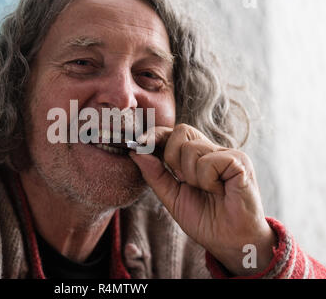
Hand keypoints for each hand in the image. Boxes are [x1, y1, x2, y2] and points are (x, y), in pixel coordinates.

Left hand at [129, 124, 276, 275]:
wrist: (230, 242)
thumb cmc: (206, 220)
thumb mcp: (171, 196)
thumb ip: (154, 174)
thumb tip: (135, 152)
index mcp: (196, 156)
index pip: (173, 133)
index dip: (156, 135)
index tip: (140, 144)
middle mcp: (212, 150)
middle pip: (180, 132)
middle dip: (172, 157)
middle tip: (184, 180)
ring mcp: (227, 154)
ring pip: (192, 149)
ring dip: (192, 176)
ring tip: (207, 191)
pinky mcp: (239, 162)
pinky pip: (209, 161)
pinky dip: (207, 181)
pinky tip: (219, 191)